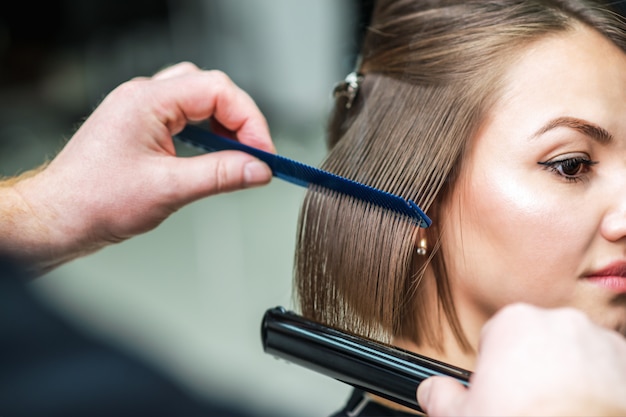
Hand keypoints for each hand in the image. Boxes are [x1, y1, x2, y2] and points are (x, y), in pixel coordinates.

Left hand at [3, 62, 274, 271]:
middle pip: (210, 90)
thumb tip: (258, 169)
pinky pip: (184, 118)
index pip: (217, 91)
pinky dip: (206, 135)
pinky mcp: (141, 128)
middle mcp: (143, 98)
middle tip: (255, 153)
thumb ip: (221, 175)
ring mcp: (140, 111)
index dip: (249, 120)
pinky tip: (212, 157)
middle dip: (239, 120)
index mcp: (147, 101)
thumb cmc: (94, 201)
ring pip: (198, 101)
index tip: (264, 152)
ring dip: (223, 126)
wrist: (58, 218)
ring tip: (237, 156)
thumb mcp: (169, 189)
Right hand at [417, 303, 625, 416]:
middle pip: (540, 340)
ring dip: (569, 375)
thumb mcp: (460, 414)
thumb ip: (439, 395)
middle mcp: (560, 321)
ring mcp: (600, 341)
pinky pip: (609, 370)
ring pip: (576, 353)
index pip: (498, 335)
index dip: (496, 366)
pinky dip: (601, 388)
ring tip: (561, 411)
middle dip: (535, 366)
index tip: (501, 389)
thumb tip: (431, 391)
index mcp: (515, 323)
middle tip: (530, 405)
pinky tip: (586, 411)